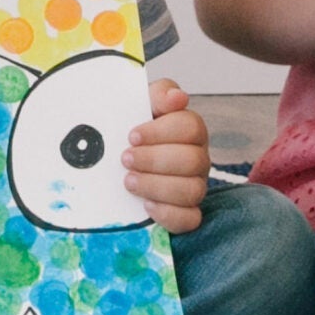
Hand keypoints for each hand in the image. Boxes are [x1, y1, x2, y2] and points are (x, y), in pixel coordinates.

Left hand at [123, 78, 210, 233]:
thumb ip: (159, 94)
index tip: (132, 135)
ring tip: (128, 181)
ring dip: (156, 186)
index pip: (190, 127)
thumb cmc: (134, 129)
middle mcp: (198, 158)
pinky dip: (168, 213)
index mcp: (190, 130)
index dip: (161, 132)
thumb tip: (177, 97)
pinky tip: (146, 205)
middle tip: (126, 159)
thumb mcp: (141, 104)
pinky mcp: (187, 212)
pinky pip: (190, 219)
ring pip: (192, 190)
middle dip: (154, 160)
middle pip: (192, 160)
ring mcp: (195, 186)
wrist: (117, 158)